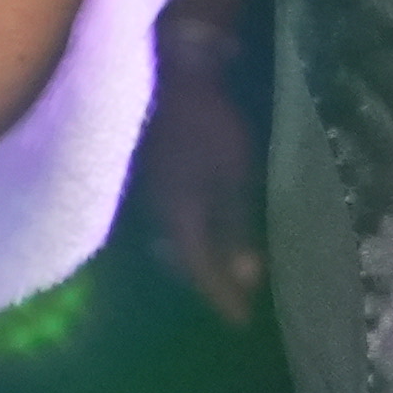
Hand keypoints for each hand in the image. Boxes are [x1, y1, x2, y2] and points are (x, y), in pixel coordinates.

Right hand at [139, 32, 268, 324]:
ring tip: (220, 273)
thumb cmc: (209, 124)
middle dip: (205, 282)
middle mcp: (155, 212)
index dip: (220, 297)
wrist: (172, 70)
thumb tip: (246, 279)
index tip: (241, 322)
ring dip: (194, 260)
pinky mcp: (149, 175)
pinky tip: (202, 234)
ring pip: (171, 240)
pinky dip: (187, 236)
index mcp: (177, 216)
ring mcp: (146, 192)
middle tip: (231, 301)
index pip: (199, 270)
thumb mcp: (232, 176)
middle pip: (179, 261)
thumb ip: (236, 226)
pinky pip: (167, 219)